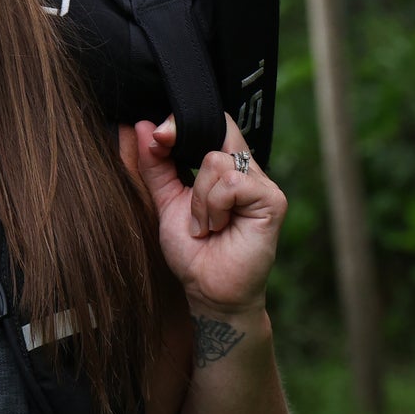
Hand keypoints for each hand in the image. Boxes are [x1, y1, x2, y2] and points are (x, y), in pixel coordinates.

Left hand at [122, 113, 285, 317]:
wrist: (208, 291)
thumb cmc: (192, 252)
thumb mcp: (165, 202)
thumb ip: (155, 166)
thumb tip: (142, 124)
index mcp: (226, 166)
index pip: (212, 123)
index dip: (183, 123)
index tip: (158, 136)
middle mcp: (247, 169)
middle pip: (214, 134)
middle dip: (187, 165)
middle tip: (186, 204)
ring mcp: (263, 183)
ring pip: (217, 161)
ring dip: (199, 200)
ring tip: (206, 227)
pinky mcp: (272, 200)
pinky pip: (231, 183)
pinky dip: (214, 207)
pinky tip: (218, 228)